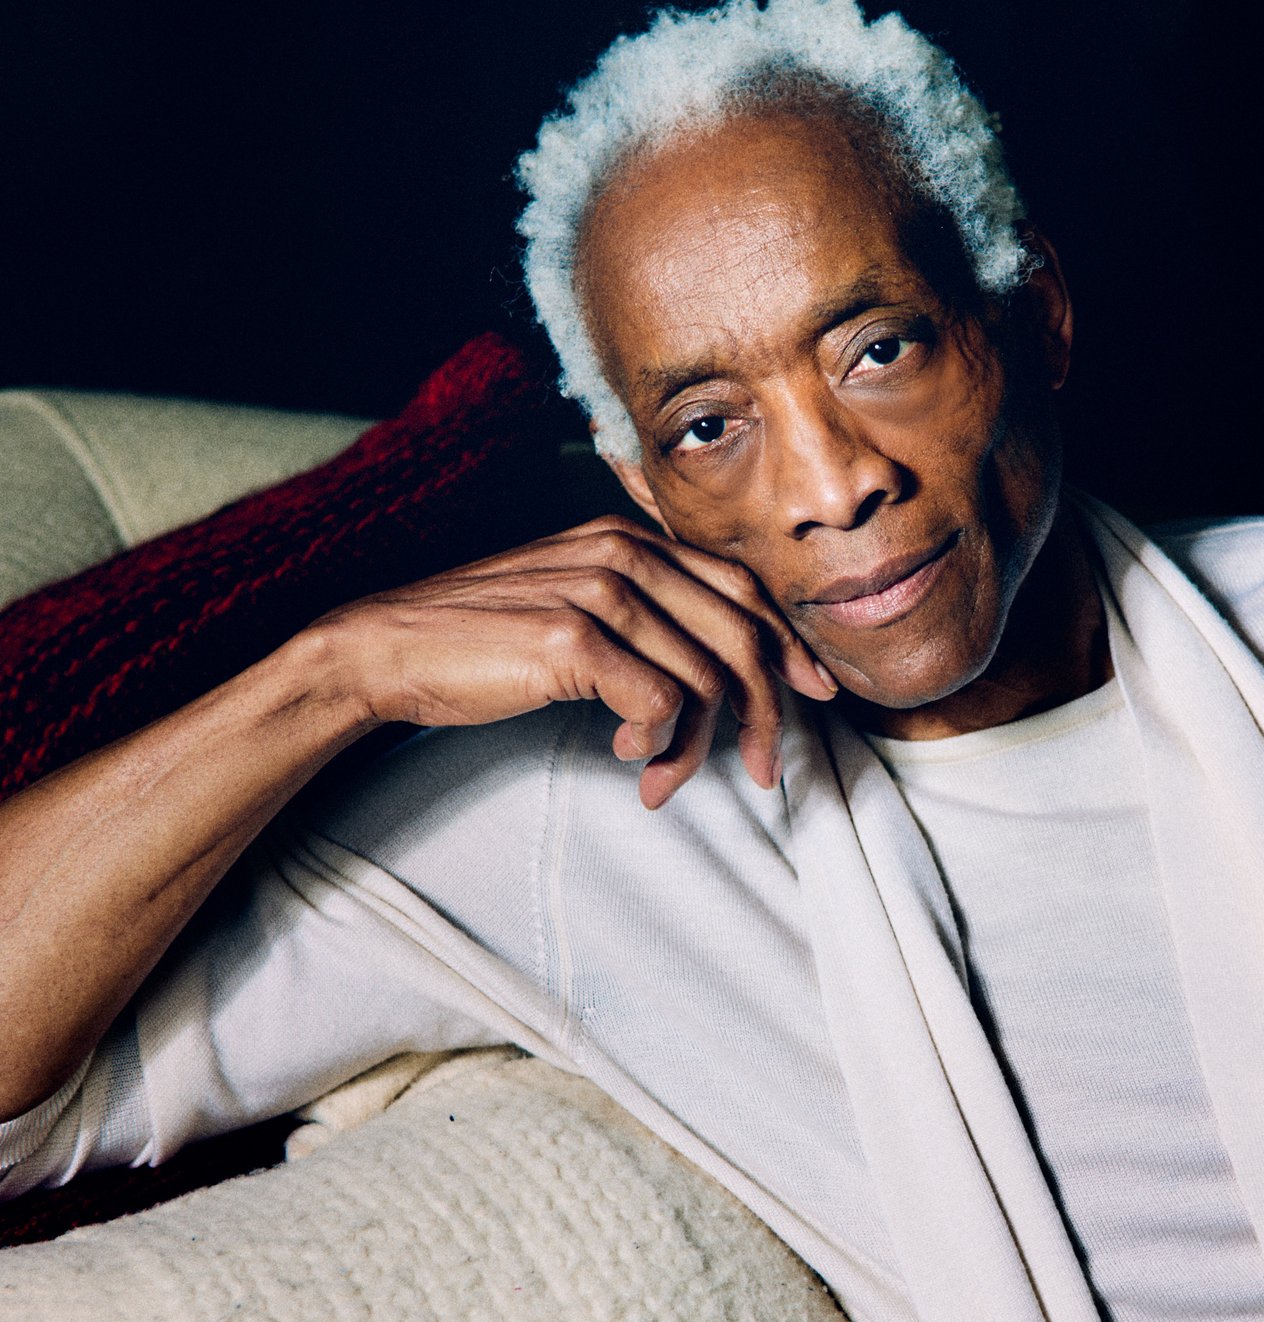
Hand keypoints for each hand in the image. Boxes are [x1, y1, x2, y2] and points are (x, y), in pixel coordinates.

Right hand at [311, 513, 837, 807]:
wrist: (390, 647)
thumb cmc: (486, 639)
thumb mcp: (575, 605)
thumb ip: (643, 619)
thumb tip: (714, 676)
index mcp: (631, 539)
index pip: (742, 590)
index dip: (789, 646)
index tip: (816, 694)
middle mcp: (623, 554)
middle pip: (741, 636)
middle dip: (767, 713)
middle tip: (766, 771)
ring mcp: (598, 592)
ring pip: (704, 679)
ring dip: (698, 748)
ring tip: (665, 782)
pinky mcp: (571, 639)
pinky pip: (658, 702)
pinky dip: (657, 741)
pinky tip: (628, 757)